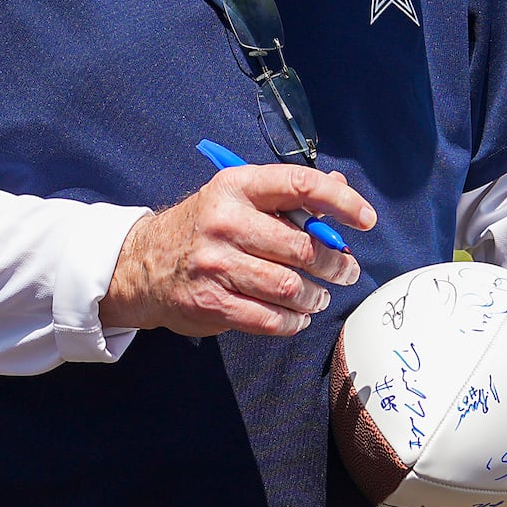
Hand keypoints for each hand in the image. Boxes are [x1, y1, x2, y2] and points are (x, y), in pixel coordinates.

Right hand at [100, 165, 371, 338]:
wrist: (141, 264)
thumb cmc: (202, 228)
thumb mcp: (237, 198)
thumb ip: (287, 195)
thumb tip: (341, 189)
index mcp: (236, 186)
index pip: (300, 185)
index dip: (340, 202)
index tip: (365, 221)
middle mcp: (225, 221)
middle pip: (301, 246)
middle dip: (335, 264)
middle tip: (345, 271)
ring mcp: (215, 263)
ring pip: (289, 287)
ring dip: (315, 297)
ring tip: (318, 297)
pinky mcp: (210, 301)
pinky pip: (269, 318)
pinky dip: (292, 321)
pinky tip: (296, 316)